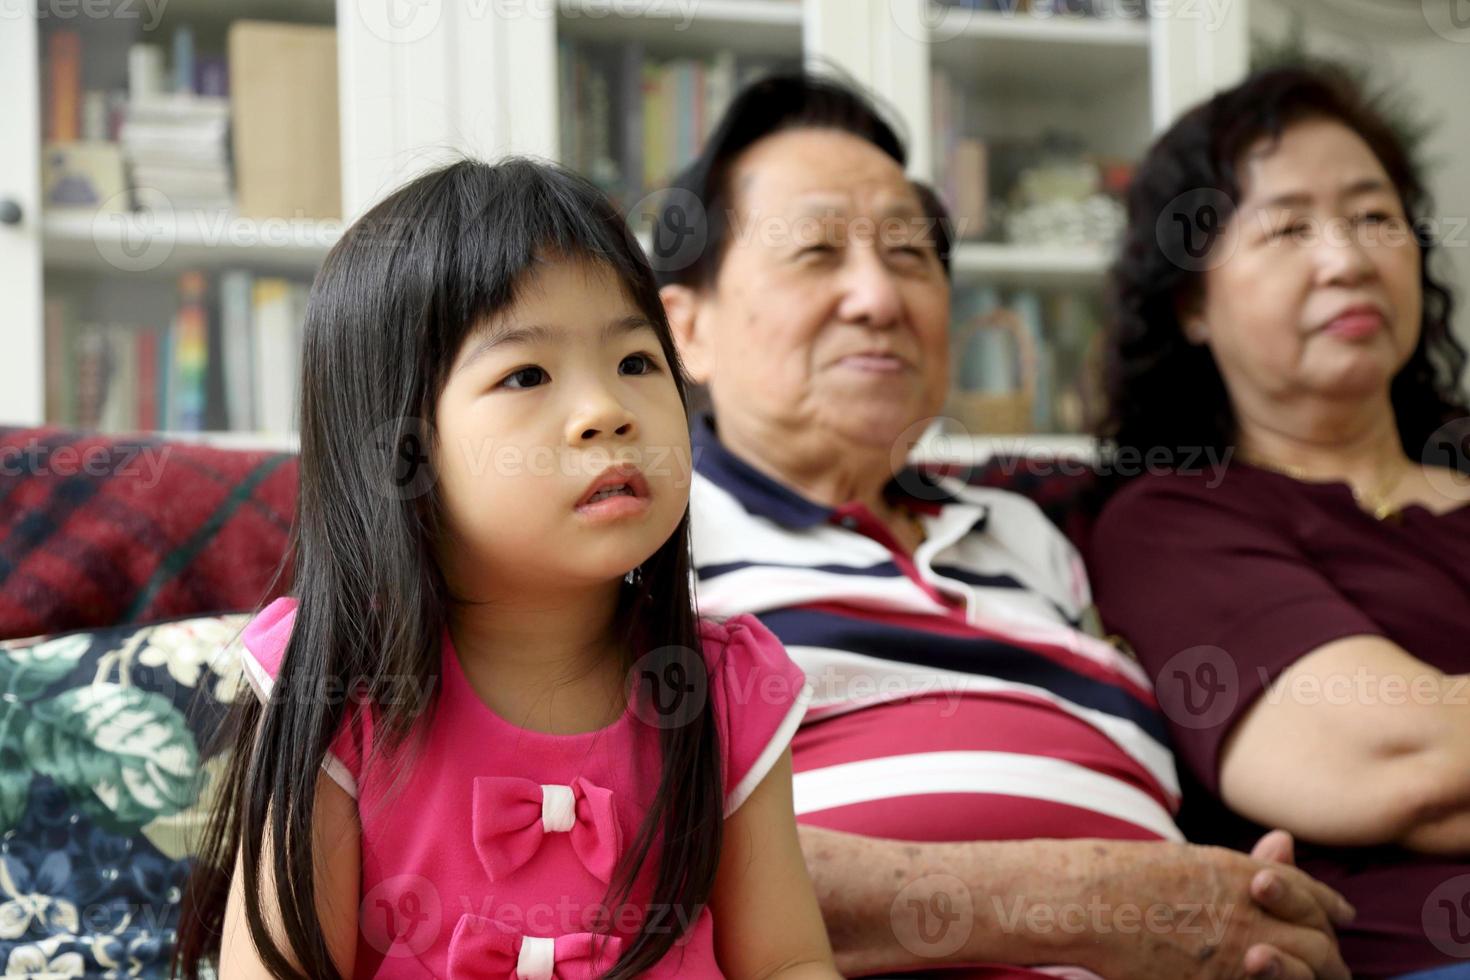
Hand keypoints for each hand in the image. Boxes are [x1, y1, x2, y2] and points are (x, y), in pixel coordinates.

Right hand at [1080, 834, 1353, 979]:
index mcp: (1246, 877)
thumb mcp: (1197, 861)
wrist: (1090, 902)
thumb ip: (1247, 861)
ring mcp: (1235, 957)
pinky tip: (1265, 977)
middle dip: (1329, 955)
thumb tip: (1286, 842)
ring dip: (1308, 975)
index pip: (1311, 897)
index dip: (1330, 908)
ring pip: (1299, 973)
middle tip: (1333, 962)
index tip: (1341, 916)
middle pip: (1317, 945)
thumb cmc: (1134, 876)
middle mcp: (1250, 917)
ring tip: (1313, 979)